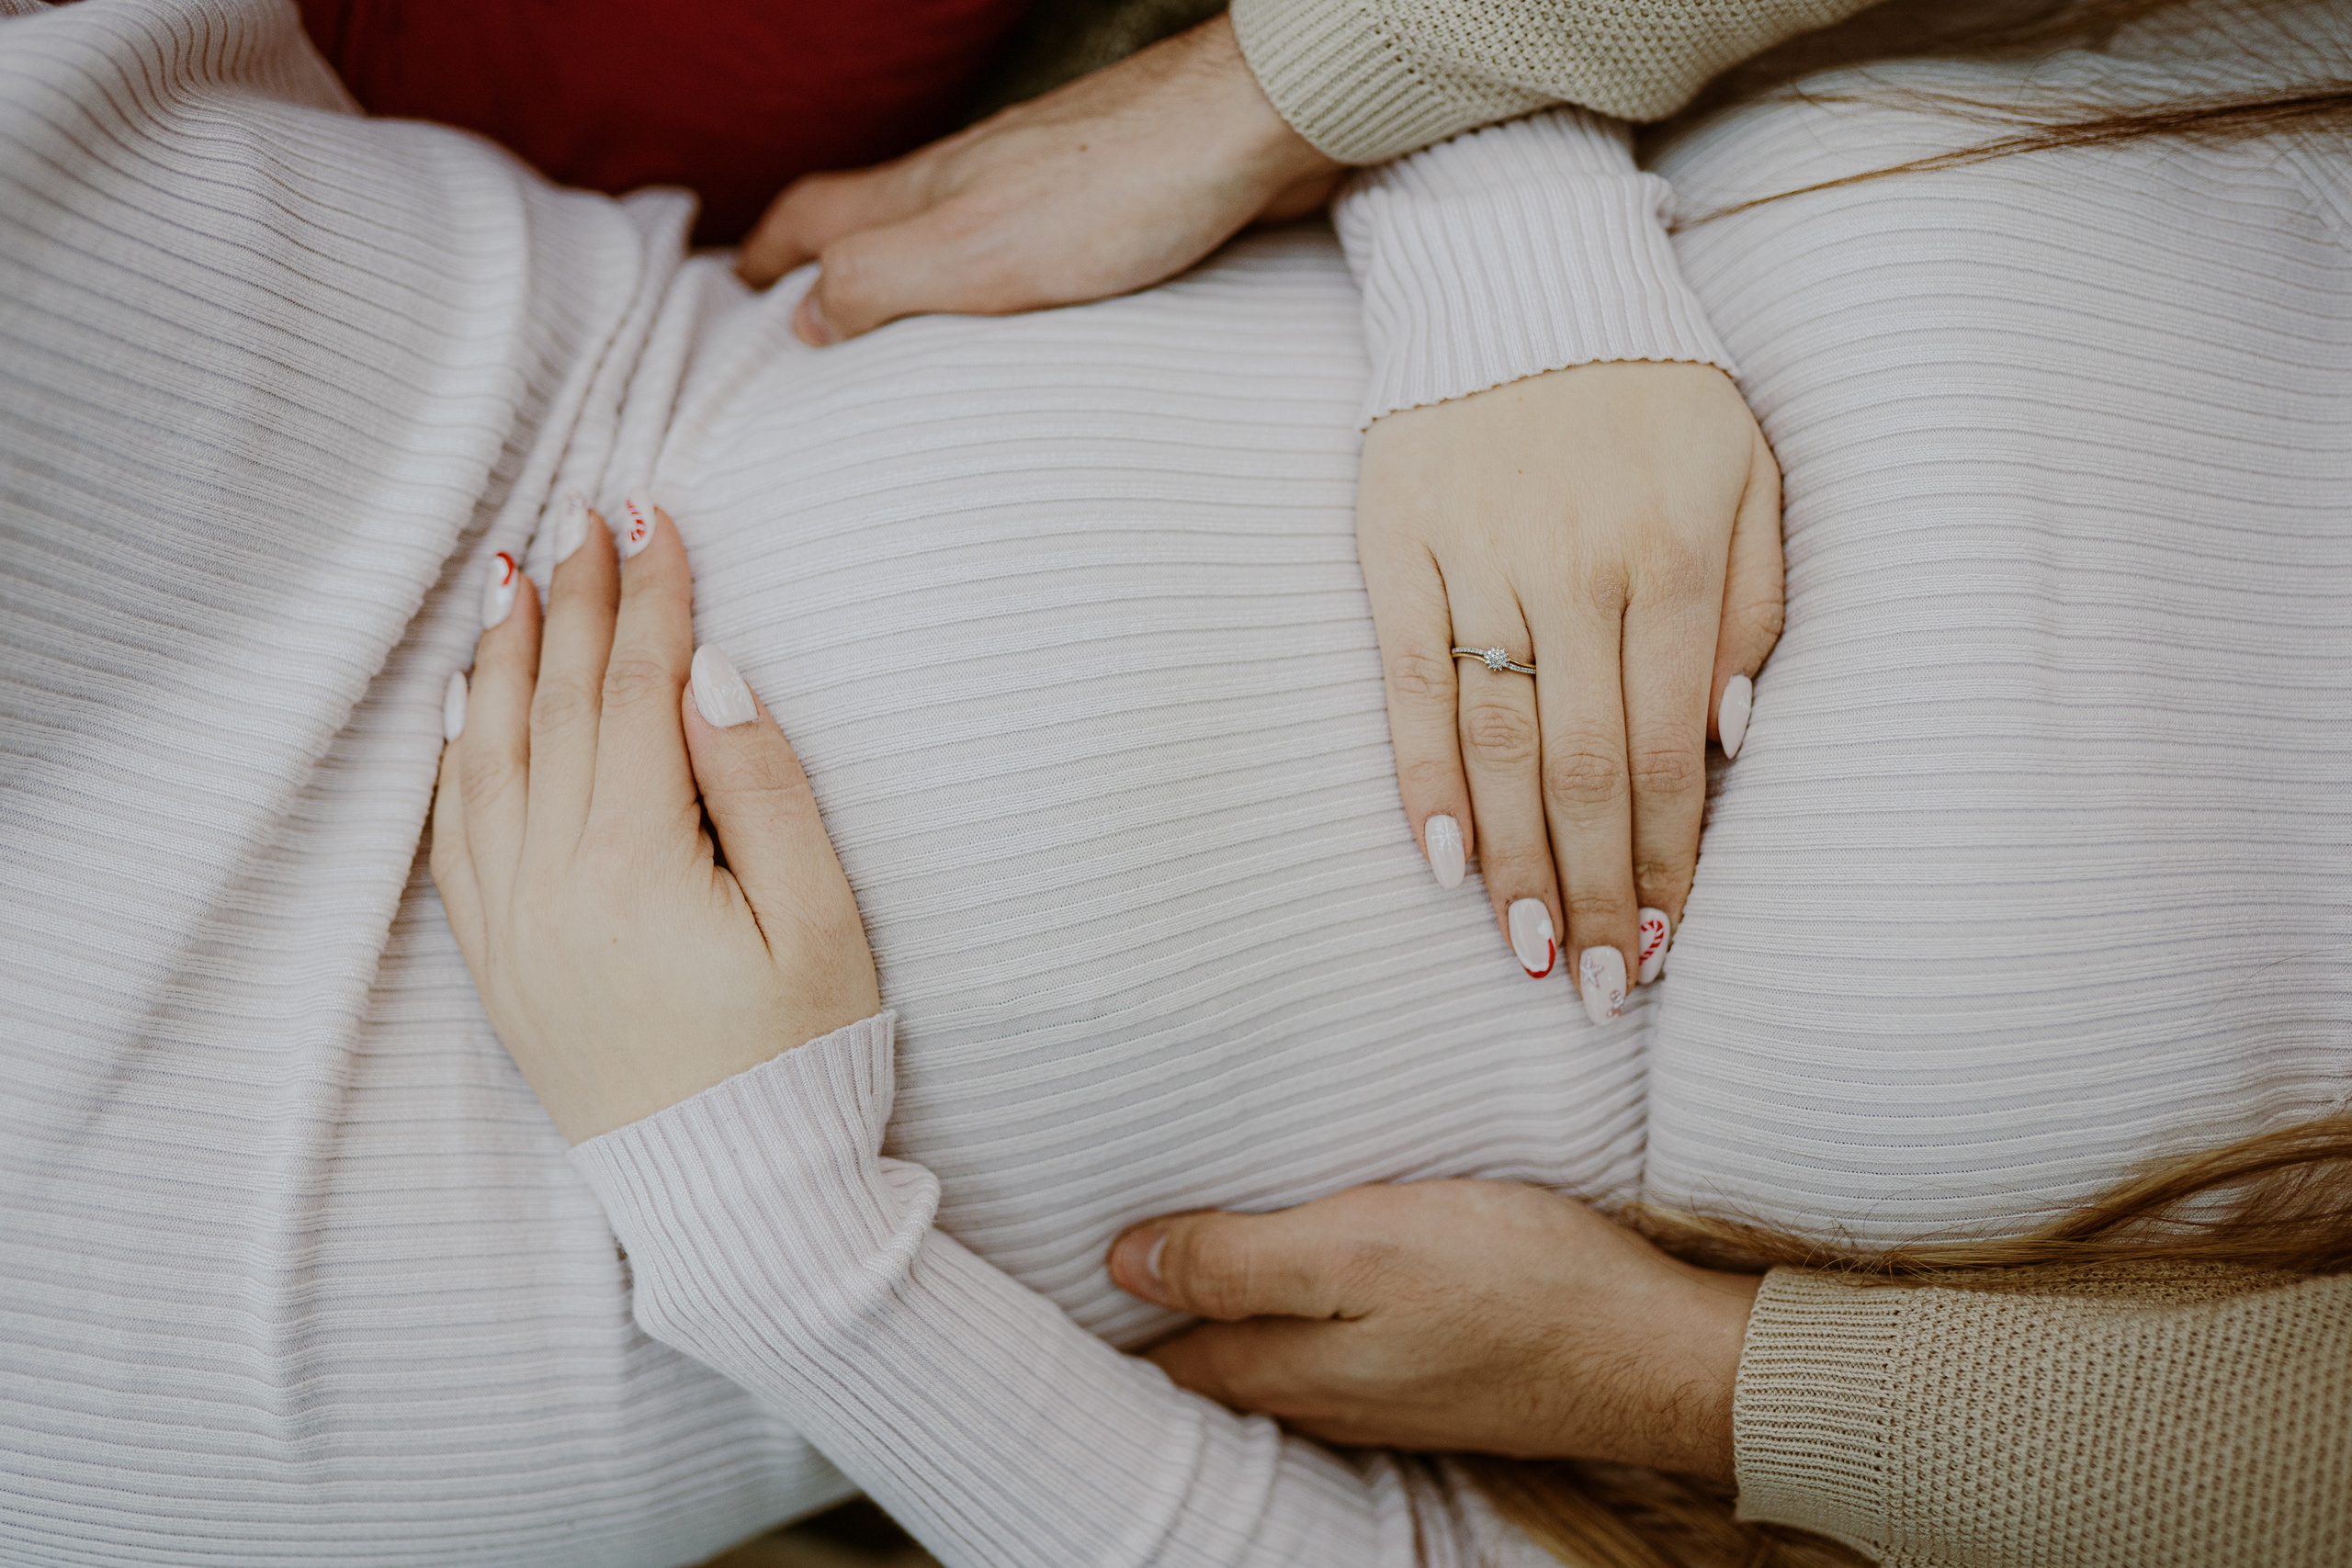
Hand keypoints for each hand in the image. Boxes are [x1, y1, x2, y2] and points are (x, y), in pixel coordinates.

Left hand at [429, 495, 878, 1142]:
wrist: (734, 1200)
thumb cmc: (800, 1062)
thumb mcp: (820, 924)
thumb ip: (765, 789)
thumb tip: (714, 673)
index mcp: (637, 865)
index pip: (638, 692)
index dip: (652, 594)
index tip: (655, 512)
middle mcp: (551, 885)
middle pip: (560, 705)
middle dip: (576, 598)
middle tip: (583, 510)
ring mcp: (512, 928)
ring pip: (488, 757)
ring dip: (504, 656)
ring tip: (513, 575)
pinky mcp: (499, 966)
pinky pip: (454, 836)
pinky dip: (457, 754)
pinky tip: (467, 704)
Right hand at [736, 14, 1343, 344]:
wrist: (1255, 129)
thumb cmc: (1120, 187)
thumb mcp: (972, 253)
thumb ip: (878, 281)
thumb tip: (801, 321)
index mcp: (926, 191)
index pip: (813, 220)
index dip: (763, 261)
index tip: (729, 300)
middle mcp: (974, 180)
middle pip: (871, 219)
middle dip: (823, 266)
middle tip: (796, 319)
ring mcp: (1041, 186)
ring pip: (947, 230)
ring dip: (909, 274)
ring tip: (895, 335)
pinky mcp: (1110, 203)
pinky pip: (1025, 250)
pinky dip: (992, 285)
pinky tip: (1020, 323)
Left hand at [1108, 1181, 1760, 1480]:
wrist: (1657, 1353)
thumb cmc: (1517, 1285)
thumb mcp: (1360, 1247)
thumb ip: (1239, 1259)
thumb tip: (1122, 1263)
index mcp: (1289, 1369)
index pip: (1164, 1357)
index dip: (1110, 1314)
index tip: (1058, 1269)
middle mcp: (1325, 1399)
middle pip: (1210, 1367)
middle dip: (1155, 1320)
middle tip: (1101, 1259)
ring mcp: (1385, 1397)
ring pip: (1272, 1361)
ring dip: (1225, 1318)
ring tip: (1179, 1263)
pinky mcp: (1438, 1377)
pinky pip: (1336, 1354)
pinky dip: (1297, 1320)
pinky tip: (1306, 1284)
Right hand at [1358, 362, 1782, 1009]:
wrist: (1520, 269)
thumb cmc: (1652, 386)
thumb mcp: (1749, 471)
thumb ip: (1755, 602)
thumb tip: (1727, 740)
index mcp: (1676, 554)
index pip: (1673, 747)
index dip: (1669, 858)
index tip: (1664, 944)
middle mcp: (1578, 565)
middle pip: (1587, 767)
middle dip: (1597, 891)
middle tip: (1598, 990)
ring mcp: (1479, 556)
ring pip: (1498, 740)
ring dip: (1515, 861)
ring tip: (1529, 954)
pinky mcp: (1398, 543)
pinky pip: (1408, 680)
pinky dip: (1421, 776)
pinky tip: (1440, 860)